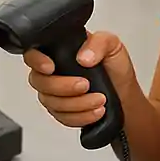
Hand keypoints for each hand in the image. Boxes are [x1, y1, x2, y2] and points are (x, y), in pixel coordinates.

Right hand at [23, 30, 138, 128]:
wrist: (125, 96)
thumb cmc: (116, 69)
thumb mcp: (113, 45)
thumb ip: (99, 43)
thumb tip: (83, 56)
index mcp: (60, 51)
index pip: (34, 52)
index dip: (37, 61)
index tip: (51, 67)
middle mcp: (54, 71)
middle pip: (39, 81)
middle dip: (63, 86)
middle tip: (85, 85)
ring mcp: (54, 93)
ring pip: (50, 102)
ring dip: (77, 104)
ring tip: (99, 100)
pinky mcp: (61, 111)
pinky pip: (61, 117)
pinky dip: (80, 116)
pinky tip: (95, 111)